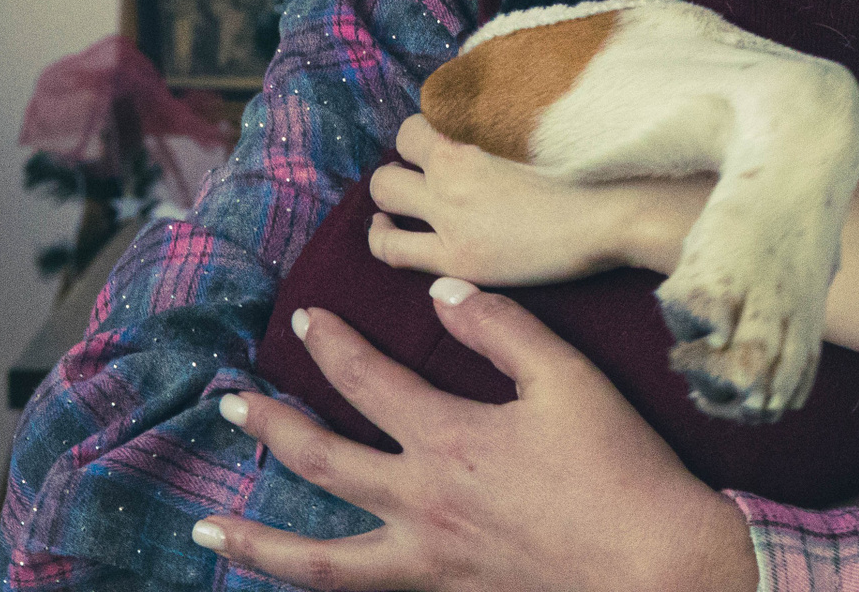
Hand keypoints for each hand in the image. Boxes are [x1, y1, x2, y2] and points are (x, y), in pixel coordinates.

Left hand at [193, 282, 756, 591]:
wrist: (650, 564)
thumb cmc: (616, 464)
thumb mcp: (568, 376)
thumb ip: (501, 328)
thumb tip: (443, 296)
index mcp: (450, 438)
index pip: (369, 382)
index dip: (334, 345)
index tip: (306, 318)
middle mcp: (422, 502)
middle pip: (323, 462)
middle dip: (272, 428)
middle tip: (233, 404)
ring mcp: (427, 559)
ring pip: (317, 558)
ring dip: (257, 539)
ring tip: (208, 525)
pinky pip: (361, 591)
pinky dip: (320, 583)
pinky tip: (304, 577)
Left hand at [368, 115, 714, 285]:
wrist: (614, 212)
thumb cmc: (592, 160)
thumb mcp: (541, 120)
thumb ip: (504, 114)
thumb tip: (491, 94)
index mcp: (473, 135)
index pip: (419, 119)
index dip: (428, 129)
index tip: (441, 137)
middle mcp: (450, 173)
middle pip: (397, 151)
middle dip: (406, 158)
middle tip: (425, 169)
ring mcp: (448, 219)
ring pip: (383, 196)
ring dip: (390, 196)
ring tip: (399, 202)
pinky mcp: (456, 259)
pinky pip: (391, 250)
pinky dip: (385, 238)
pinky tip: (390, 233)